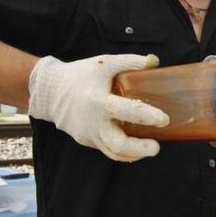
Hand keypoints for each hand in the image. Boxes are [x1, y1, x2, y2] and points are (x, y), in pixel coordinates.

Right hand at [28, 54, 169, 161]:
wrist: (51, 91)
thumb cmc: (80, 75)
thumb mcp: (104, 63)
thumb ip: (130, 62)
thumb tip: (155, 61)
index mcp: (98, 100)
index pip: (125, 111)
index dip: (147, 116)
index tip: (164, 119)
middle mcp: (93, 122)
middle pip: (117, 144)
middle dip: (139, 149)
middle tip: (156, 147)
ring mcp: (89, 134)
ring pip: (113, 152)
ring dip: (134, 154)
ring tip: (150, 149)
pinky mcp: (87, 140)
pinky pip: (106, 149)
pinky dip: (123, 151)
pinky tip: (136, 148)